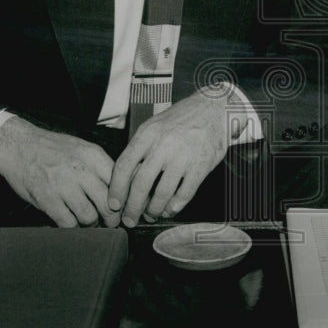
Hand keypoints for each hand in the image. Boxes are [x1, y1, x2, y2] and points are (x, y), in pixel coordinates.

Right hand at [0, 116, 120, 227]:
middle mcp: (81, 170)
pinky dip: (71, 226)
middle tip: (110, 222)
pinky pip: (68, 223)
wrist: (18, 145)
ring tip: (88, 220)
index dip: (124, 199)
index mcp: (94, 156)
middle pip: (108, 204)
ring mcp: (63, 186)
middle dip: (111, 218)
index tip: (123, 208)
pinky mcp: (47, 200)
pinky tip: (70, 219)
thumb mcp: (83, 148)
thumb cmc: (52, 148)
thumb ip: (102, 166)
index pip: (120, 183)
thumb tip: (121, 187)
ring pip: (89, 217)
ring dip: (90, 223)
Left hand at [107, 91, 232, 226]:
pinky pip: (184, 193)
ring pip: (162, 192)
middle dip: (132, 207)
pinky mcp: (201, 165)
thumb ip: (140, 148)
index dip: (116, 189)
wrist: (214, 107)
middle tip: (129, 220)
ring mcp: (183, 155)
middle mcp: (164, 144)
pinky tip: (170, 209)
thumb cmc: (181, 119)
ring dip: (154, 210)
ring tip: (151, 216)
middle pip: (141, 183)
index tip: (114, 204)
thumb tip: (125, 178)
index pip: (124, 165)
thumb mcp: (155, 125)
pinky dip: (175, 206)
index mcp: (148, 133)